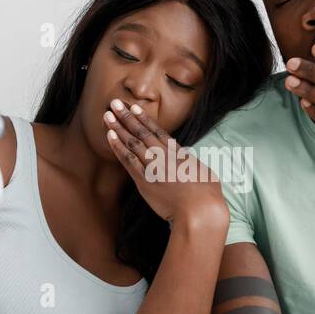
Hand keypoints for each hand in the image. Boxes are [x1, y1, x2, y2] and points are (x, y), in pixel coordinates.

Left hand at [102, 99, 228, 230]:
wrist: (199, 210)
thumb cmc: (207, 194)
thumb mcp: (202, 171)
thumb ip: (189, 163)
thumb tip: (185, 160)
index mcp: (178, 152)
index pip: (157, 131)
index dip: (144, 118)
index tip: (134, 107)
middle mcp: (164, 156)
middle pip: (141, 132)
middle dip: (127, 117)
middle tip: (115, 103)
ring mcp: (153, 168)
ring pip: (132, 143)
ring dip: (118, 128)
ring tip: (107, 115)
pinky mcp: (145, 182)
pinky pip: (128, 161)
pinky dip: (118, 148)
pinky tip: (110, 136)